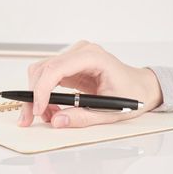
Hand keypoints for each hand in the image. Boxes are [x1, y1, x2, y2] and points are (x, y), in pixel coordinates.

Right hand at [18, 41, 162, 127]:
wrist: (142, 86)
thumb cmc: (133, 94)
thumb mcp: (111, 111)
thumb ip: (83, 117)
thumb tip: (57, 121)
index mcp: (93, 57)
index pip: (56, 68)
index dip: (42, 89)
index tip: (38, 110)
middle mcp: (80, 51)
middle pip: (43, 69)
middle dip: (33, 95)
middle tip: (30, 118)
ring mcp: (73, 56)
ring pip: (41, 71)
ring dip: (37, 94)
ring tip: (46, 115)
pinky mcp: (69, 65)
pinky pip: (47, 76)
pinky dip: (44, 93)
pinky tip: (51, 108)